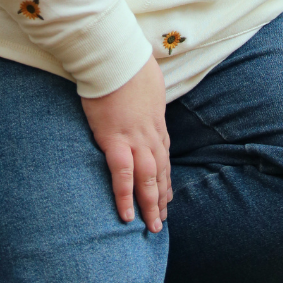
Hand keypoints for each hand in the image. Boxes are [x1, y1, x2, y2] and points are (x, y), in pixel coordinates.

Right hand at [81, 54, 171, 230]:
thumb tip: (146, 92)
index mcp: (155, 118)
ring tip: (153, 226)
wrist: (116, 56)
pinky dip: (126, 196)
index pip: (163, 152)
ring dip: (152, 203)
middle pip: (161, 169)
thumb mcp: (146, 79)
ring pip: (149, 178)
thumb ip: (147, 94)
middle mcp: (150, 132)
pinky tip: (128, 216)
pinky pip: (123, 174)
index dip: (165, 174)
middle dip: (163, 195)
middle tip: (163, 218)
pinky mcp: (115, 140)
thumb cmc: (127, 62)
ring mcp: (135, 138)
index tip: (167, 191)